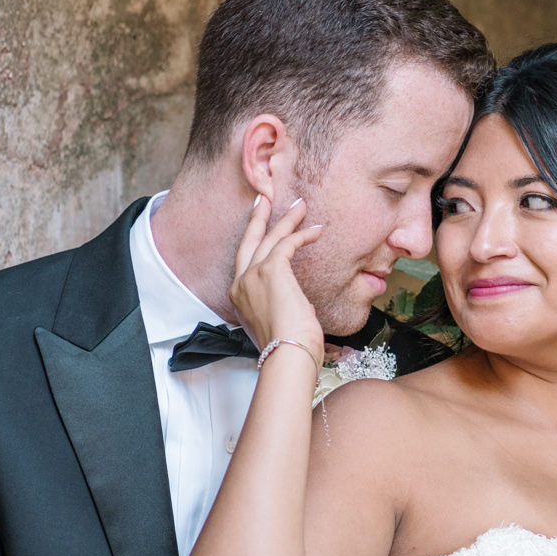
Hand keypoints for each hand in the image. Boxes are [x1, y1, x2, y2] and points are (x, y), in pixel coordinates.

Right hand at [230, 194, 325, 365]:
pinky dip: (302, 235)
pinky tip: (316, 230)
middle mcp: (241, 284)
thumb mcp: (281, 326)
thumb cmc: (288, 349)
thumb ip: (286, 310)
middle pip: (249, 242)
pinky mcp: (271, 270)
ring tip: (300, 205)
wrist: (287, 356)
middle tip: (264, 199)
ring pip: (270, 238)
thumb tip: (301, 306)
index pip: (246, 264)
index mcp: (240, 299)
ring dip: (287, 220)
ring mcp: (253, 275)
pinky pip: (287, 244)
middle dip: (258, 219)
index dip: (254, 244)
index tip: (261, 231)